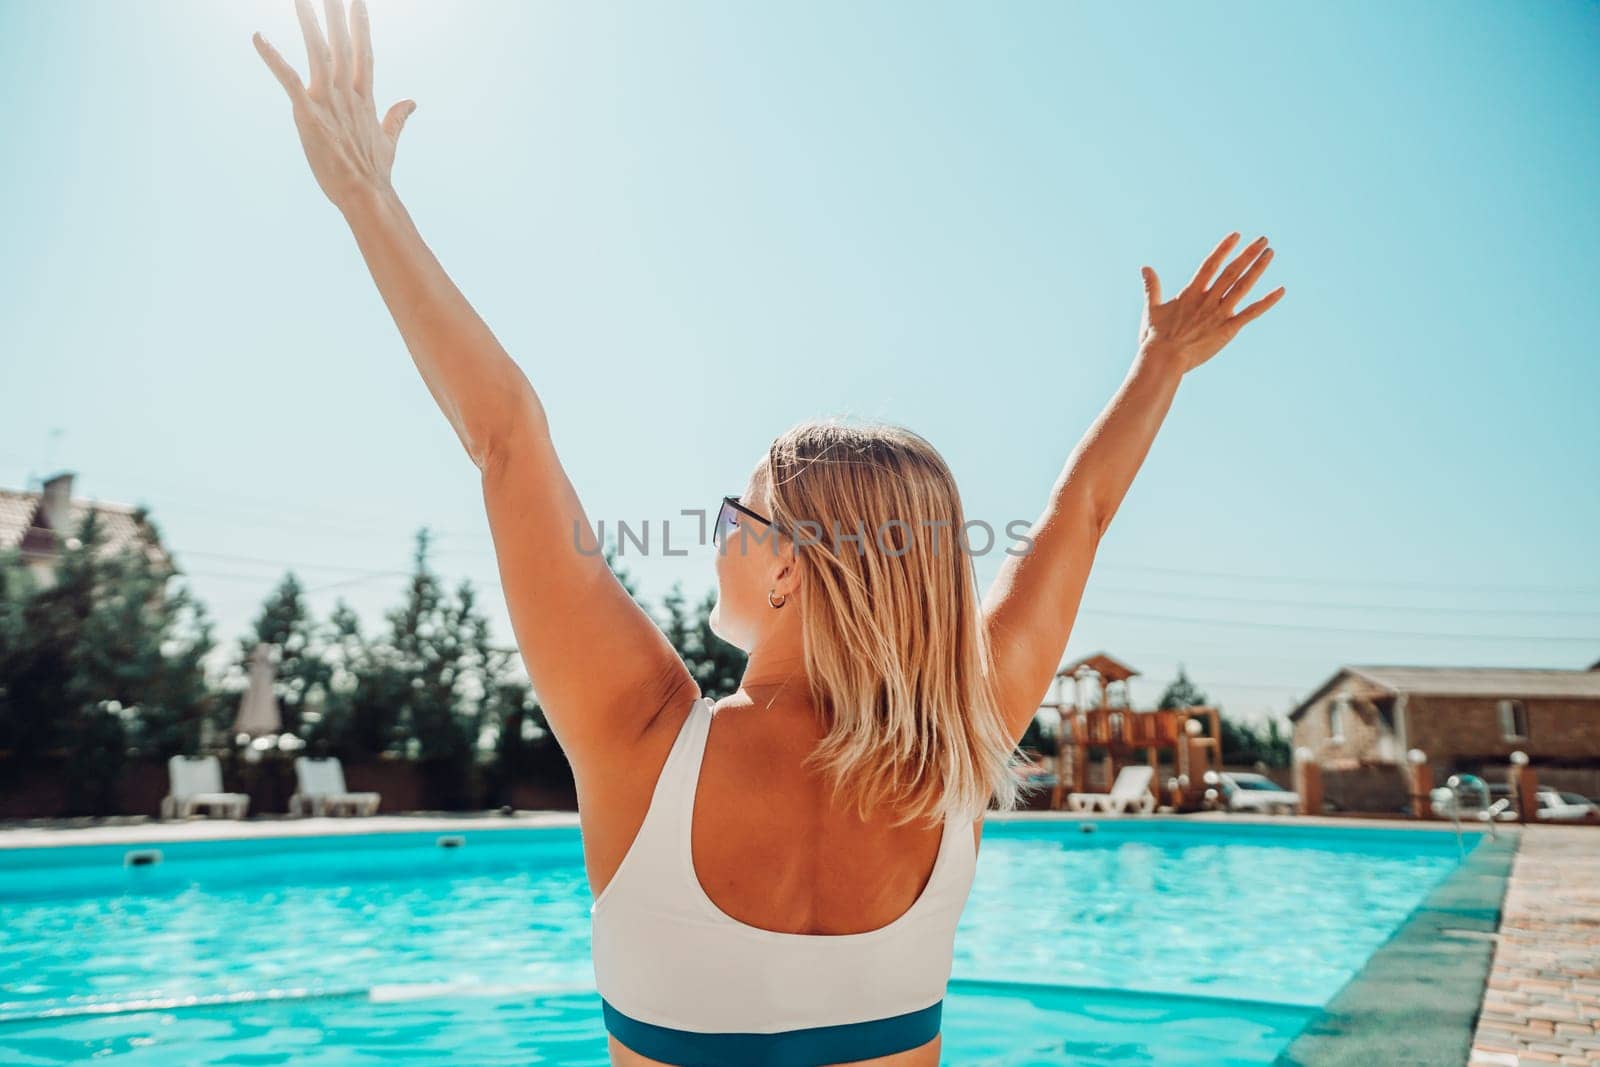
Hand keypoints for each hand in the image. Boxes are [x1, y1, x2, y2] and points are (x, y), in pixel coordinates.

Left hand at [252, 0, 414, 211]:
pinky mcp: (308, 114)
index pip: (363, 53)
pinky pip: (288, 79)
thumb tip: (411, 102)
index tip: (358, 2)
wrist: (366, 196)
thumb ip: (396, 117)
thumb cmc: (373, 173)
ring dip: (309, 23)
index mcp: (363, 98)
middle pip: (341, 44)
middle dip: (336, 14)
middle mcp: (347, 94)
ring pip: (318, 53)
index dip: (360, 26)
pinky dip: (273, 58)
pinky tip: (258, 37)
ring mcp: (328, 102)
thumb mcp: (388, 141)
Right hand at [1137, 233, 1284, 373]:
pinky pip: (1251, 313)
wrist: (1163, 359)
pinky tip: (1280, 290)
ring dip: (1257, 268)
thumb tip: (1145, 268)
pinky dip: (1267, 302)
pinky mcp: (1228, 329)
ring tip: (1269, 253)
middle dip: (1248, 254)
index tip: (1236, 235)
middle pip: (1231, 271)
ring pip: (1243, 286)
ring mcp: (1219, 313)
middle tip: (1263, 239)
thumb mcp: (1151, 309)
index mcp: (1190, 293)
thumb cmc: (1155, 338)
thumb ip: (1151, 287)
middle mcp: (1207, 299)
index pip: (1210, 264)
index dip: (1224, 248)